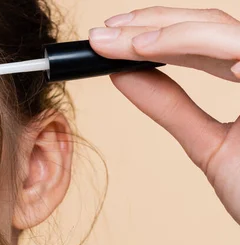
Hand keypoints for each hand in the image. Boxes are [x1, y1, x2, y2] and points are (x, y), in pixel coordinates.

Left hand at [88, 6, 239, 223]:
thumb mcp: (209, 145)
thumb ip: (170, 108)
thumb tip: (121, 76)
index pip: (203, 41)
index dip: (154, 34)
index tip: (107, 42)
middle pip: (208, 24)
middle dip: (149, 25)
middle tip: (99, 36)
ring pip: (219, 28)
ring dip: (163, 32)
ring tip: (118, 45)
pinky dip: (200, 43)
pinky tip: (151, 48)